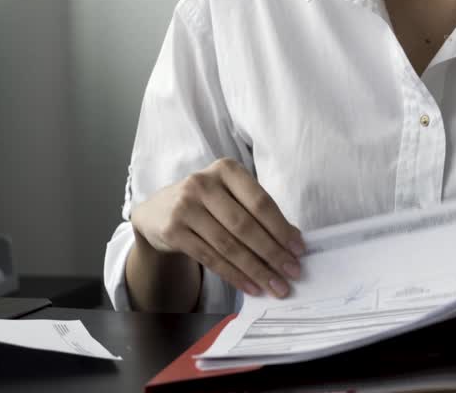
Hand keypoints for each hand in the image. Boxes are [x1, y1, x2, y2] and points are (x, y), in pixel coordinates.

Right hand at [130, 157, 306, 298]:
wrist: (157, 211)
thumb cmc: (206, 203)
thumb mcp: (231, 197)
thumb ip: (259, 212)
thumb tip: (294, 238)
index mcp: (226, 169)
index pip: (260, 202)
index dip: (281, 228)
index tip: (299, 250)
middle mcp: (203, 183)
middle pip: (245, 225)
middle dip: (272, 253)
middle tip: (292, 272)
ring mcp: (185, 206)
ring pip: (228, 245)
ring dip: (256, 269)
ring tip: (275, 286)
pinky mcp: (173, 230)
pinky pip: (210, 258)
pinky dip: (234, 275)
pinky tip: (251, 287)